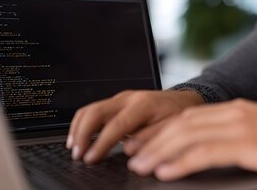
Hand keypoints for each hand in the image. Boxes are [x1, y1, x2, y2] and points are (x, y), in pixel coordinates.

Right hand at [66, 90, 204, 163]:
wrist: (182, 101)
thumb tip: (128, 150)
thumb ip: (150, 139)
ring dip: (78, 129)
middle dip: (82, 134)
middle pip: (96, 112)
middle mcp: (128, 98)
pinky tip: (79, 139)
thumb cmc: (178, 115)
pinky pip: (93, 110)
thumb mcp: (171, 128)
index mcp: (143, 104)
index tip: (90, 158)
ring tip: (74, 148)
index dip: (100, 143)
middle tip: (77, 154)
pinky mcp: (115, 103)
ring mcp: (120, 99)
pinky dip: (82, 125)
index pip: (116, 125)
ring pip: (90, 109)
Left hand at [127, 99, 256, 180]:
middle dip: (152, 140)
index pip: (187, 117)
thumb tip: (212, 154)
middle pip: (181, 124)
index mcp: (236, 109)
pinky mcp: (248, 142)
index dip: (161, 130)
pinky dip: (180, 162)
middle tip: (130, 156)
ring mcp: (240, 125)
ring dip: (158, 152)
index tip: (142, 143)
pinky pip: (205, 152)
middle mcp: (233, 112)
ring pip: (186, 136)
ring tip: (138, 166)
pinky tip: (165, 172)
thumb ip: (238, 138)